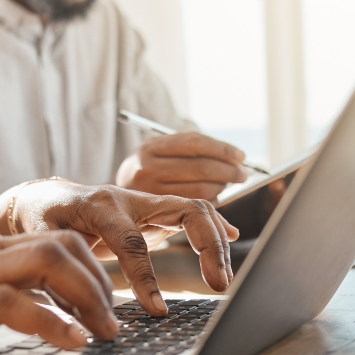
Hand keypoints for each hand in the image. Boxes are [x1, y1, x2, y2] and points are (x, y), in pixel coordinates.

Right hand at [0, 228, 120, 351]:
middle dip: (98, 282)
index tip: (101, 297)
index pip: (50, 240)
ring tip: (101, 330)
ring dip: (87, 298)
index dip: (86, 267)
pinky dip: (52, 323)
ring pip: (49, 262)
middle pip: (63, 245)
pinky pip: (16, 305)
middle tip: (112, 319)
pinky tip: (70, 341)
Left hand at [14, 180, 238, 315]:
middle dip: (206, 247)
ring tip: (222, 279)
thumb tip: (82, 313)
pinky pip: (191, 211)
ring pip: (195, 208)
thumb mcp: (42, 241)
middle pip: (184, 211)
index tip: (158, 311)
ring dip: (215, 241)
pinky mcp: (154, 210)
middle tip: (218, 286)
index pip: (131, 242)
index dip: (147, 278)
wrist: (43, 195)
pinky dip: (213, 225)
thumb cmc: (41, 219)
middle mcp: (129, 198)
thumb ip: (61, 271)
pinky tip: (232, 238)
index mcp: (100, 206)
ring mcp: (145, 201)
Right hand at [116, 132, 247, 200]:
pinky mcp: (156, 212)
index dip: (222, 149)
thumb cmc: (148, 176)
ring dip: (221, 186)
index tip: (239, 156)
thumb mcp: (162, 158)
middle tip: (242, 174)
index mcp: (150, 147)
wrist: (112, 202)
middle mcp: (146, 167)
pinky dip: (210, 200)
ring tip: (227, 184)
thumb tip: (236, 159)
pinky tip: (213, 196)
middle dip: (228, 170)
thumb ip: (193, 156)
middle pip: (200, 167)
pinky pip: (193, 205)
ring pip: (200, 188)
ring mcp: (149, 191)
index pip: (194, 143)